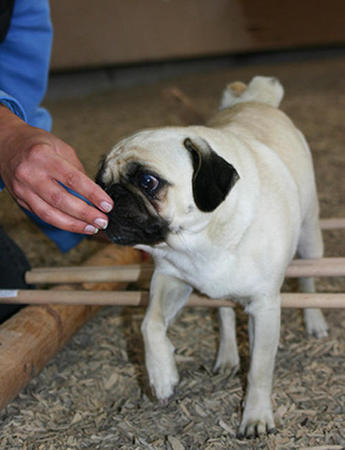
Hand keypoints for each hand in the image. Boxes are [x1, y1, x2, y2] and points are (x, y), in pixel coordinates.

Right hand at [0, 106, 112, 233]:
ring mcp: (22, 189)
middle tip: (103, 221)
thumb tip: (94, 192)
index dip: (92, 194)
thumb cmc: (37, 144)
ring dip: (74, 225)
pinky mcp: (20, 200)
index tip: (108, 205)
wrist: (4, 144)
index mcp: (43, 156)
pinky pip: (42, 216)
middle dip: (85, 214)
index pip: (72, 179)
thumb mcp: (60, 146)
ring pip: (49, 214)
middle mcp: (30, 174)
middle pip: (61, 200)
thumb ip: (77, 168)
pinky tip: (77, 225)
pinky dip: (62, 223)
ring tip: (92, 228)